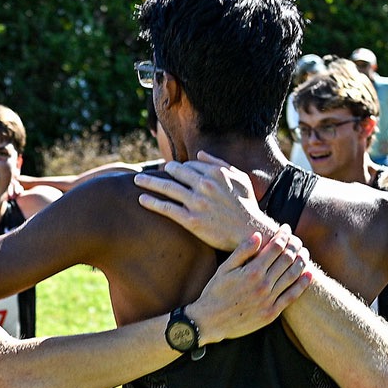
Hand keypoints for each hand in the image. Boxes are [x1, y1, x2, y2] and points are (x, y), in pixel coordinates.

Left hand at [135, 151, 278, 249]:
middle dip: (160, 172)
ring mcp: (197, 202)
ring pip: (167, 188)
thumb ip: (219, 164)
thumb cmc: (247, 205)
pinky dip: (152, 203)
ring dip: (149, 183)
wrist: (250, 232)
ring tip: (137, 181)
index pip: (189, 165)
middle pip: (175, 173)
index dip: (177, 168)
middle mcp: (205, 185)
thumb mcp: (240, 179)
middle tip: (146, 174)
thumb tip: (199, 154)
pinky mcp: (192, 220)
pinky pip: (167, 208)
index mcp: (216, 173)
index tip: (169, 171)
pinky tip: (141, 200)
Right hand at [187, 228, 313, 342]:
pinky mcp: (272, 313)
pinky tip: (308, 274)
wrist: (210, 322)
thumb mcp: (224, 269)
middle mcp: (263, 285)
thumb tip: (258, 235)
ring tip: (304, 252)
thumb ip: (242, 251)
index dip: (283, 235)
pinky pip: (292, 296)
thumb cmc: (215, 292)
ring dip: (302, 261)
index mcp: (251, 272)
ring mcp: (269, 300)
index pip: (275, 247)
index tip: (286, 228)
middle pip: (287, 259)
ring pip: (293, 275)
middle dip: (295, 245)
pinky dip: (302, 284)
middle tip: (297, 239)